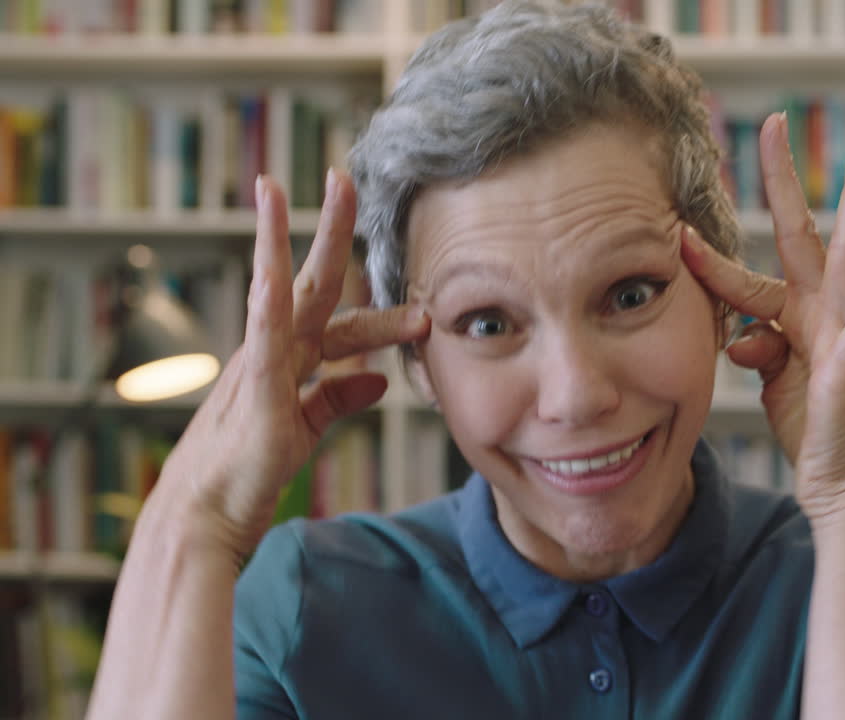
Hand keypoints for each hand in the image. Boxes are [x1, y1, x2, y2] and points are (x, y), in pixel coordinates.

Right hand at [153, 170, 430, 558]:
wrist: (204, 520)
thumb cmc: (247, 474)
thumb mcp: (305, 428)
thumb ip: (339, 397)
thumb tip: (380, 377)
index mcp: (288, 360)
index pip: (333, 311)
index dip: (364, 281)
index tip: (390, 249)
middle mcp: (274, 353)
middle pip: (310, 280)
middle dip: (330, 228)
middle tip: (345, 175)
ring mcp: (263, 368)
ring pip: (288, 293)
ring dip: (305, 241)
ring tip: (318, 192)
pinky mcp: (258, 396)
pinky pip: (263, 340)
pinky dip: (271, 304)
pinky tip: (275, 270)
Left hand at [681, 114, 844, 522]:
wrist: (843, 482)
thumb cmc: (813, 427)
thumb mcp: (772, 381)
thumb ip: (757, 347)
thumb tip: (738, 335)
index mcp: (794, 317)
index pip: (744, 276)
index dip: (708, 258)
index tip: (674, 232)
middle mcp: (822, 312)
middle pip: (802, 232)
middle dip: (787, 179)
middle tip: (777, 123)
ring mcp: (844, 330)